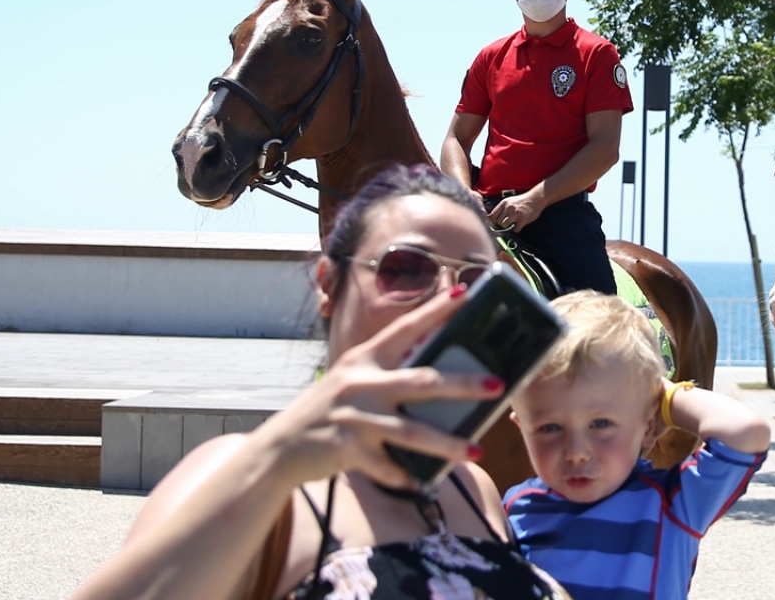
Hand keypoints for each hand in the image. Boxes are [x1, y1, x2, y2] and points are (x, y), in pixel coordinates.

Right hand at [253, 290, 503, 490]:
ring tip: (477, 451)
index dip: (436, 311)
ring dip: (447, 443)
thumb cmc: (328, 411)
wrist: (279, 448)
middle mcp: (360, 384)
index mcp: (364, 360)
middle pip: (421, 382)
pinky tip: (423, 482)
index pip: (406, 329)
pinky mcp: (347, 449)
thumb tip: (441, 376)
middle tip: (496, 385)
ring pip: (411, 432)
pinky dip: (406, 475)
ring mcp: (354, 417)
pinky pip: (388, 467)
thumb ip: (387, 374)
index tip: (465, 293)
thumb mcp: (352, 381)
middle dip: (461, 384)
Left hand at [487, 189, 545, 232]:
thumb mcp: (510, 201)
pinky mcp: (523, 220)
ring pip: (505, 225)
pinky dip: (516, 230)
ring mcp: (516, 213)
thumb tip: (494, 219)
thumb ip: (503, 208)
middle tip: (506, 225)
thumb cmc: (522, 201)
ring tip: (511, 226)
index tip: (496, 223)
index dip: (493, 221)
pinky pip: (515, 229)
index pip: (493, 215)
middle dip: (501, 225)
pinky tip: (518, 227)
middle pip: (498, 221)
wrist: (536, 199)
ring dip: (507, 227)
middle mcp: (509, 207)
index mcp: (504, 203)